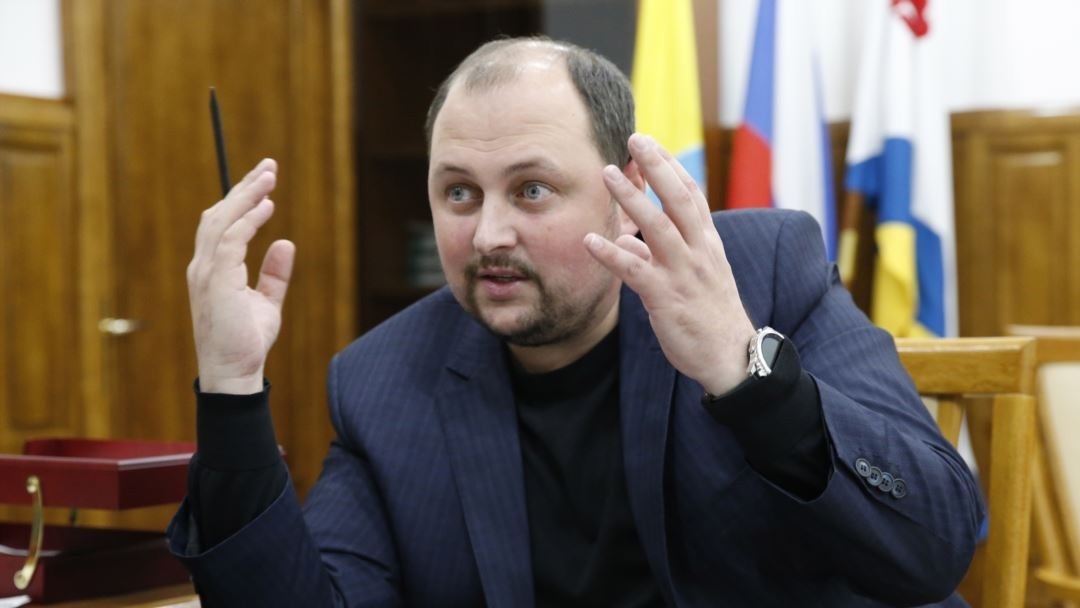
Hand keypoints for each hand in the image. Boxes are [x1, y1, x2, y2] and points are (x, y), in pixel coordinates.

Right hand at [187, 159, 294, 393]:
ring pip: (222, 221)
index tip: (264, 180)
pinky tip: (267, 207)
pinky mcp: (216, 281)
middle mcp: (204, 266)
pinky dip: (248, 220)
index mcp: (212, 269)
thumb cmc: (247, 342)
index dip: (242, 199)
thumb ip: (274, 273)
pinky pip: (231, 240)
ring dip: (246, 196)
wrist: (235, 373)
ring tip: (269, 178)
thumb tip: (285, 244)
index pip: (223, 223)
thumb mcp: (267, 302)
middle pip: (220, 214)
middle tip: (268, 166)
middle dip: (244, 187)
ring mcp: (206, 273)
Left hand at [585, 134, 754, 394]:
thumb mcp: (693, 279)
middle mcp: (699, 252)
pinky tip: (590, 240)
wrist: (731, 358)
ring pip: (657, 228)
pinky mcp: (666, 298)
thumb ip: (659, 255)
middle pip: (677, 200)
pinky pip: (635, 271)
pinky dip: (612, 254)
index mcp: (707, 244)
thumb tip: (624, 239)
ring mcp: (683, 274)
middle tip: (635, 138)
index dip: (671, 167)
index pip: (691, 196)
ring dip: (632, 199)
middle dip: (657, 167)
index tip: (650, 143)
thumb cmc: (710, 317)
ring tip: (607, 174)